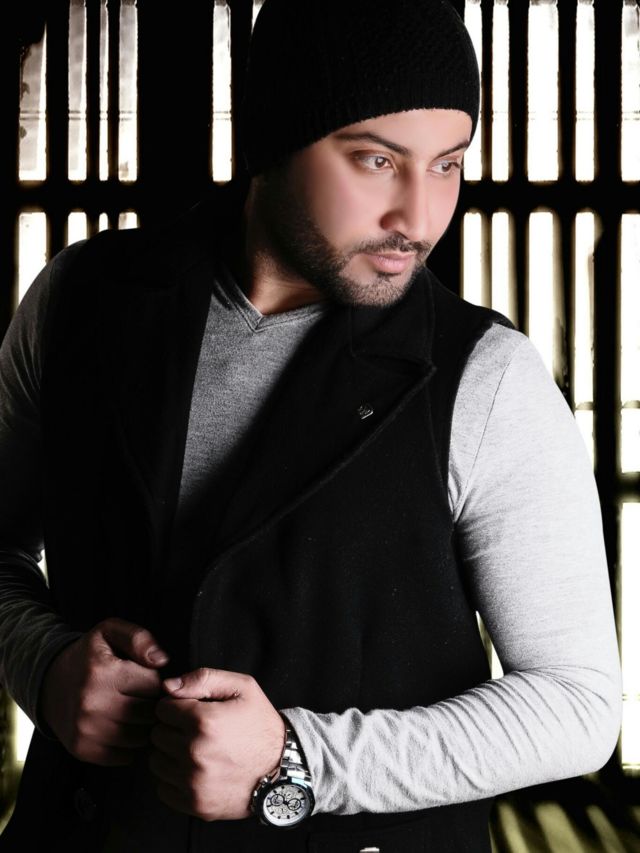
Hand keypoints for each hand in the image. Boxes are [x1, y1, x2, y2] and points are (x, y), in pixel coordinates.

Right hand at [39, 617, 168, 765]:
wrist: (50, 683)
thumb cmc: (89, 656)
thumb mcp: (110, 632)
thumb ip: (139, 638)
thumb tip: (161, 661)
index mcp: (102, 672)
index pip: (153, 685)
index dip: (155, 682)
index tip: (145, 679)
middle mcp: (92, 703)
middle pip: (148, 713)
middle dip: (152, 705)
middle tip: (143, 698)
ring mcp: (85, 730)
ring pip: (140, 737)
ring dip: (144, 727)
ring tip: (135, 713)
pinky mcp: (82, 749)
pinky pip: (125, 756)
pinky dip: (131, 746)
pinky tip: (124, 728)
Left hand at [149, 668, 285, 820]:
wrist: (283, 768)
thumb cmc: (260, 724)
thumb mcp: (242, 687)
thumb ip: (203, 678)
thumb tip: (168, 686)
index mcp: (203, 721)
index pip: (162, 709)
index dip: (176, 706)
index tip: (192, 711)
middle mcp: (195, 753)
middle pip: (157, 735)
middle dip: (173, 729)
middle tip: (196, 731)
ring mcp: (194, 783)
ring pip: (156, 762)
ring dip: (170, 754)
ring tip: (196, 750)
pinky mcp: (195, 805)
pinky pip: (163, 788)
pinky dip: (174, 779)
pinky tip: (195, 770)